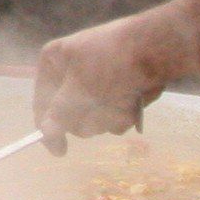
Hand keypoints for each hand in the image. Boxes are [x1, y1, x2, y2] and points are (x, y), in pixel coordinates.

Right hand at [32, 0, 199, 149]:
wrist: (157, 48)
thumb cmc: (111, 60)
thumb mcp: (80, 85)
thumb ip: (61, 112)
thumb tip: (44, 133)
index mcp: (55, 62)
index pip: (42, 102)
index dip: (48, 126)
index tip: (59, 151)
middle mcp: (72, 76)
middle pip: (69, 117)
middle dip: (88, 116)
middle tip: (99, 105)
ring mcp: (96, 87)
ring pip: (94, 122)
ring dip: (108, 116)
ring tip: (122, 97)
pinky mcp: (116, 96)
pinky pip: (112, 119)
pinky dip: (123, 114)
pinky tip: (133, 99)